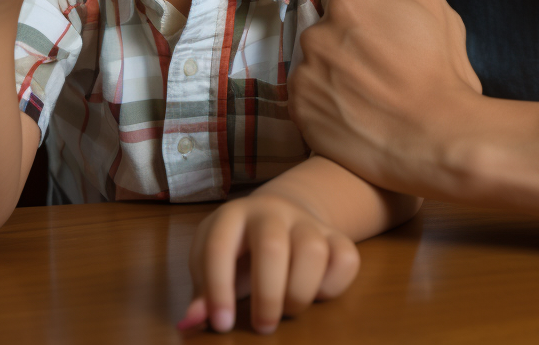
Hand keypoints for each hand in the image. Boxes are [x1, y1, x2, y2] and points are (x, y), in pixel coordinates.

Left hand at [179, 192, 359, 334]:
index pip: (219, 247)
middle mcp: (272, 211)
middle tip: (263, 327)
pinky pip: (347, 257)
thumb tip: (191, 322)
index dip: (218, 288)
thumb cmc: (239, 250)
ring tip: (287, 311)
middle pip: (272, 246)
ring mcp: (307, 221)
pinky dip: (333, 285)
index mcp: (233, 216)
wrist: (280, 213)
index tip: (222, 325)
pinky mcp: (337, 235)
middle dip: (267, 295)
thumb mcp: (214, 264)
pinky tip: (316, 293)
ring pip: (313, 250)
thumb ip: (204, 294)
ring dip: (300, 292)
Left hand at [288, 0, 482, 196]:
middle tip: (387, 72)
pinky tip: (357, 117)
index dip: (374, 23)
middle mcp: (317, 33)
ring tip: (373, 99)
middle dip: (351, 48)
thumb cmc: (441, 70)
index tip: (394, 44)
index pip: (349, 3)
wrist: (438, 139)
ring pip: (317, 66)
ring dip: (336, 76)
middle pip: (330, 33)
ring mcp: (305, 75)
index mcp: (347, 1)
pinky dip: (325, 106)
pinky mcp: (299, 113)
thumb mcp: (431, 6)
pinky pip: (307, 100)